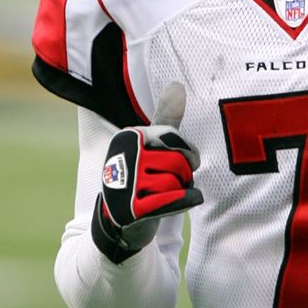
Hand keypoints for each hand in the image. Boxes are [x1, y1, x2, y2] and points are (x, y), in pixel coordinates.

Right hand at [93, 82, 201, 259]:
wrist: (121, 223)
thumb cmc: (142, 180)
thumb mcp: (150, 146)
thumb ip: (165, 119)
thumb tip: (177, 85)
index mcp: (128, 137)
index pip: (175, 137)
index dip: (186, 152)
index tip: (178, 161)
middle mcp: (124, 156)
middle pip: (180, 160)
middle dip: (184, 173)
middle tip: (169, 181)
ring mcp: (127, 183)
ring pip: (180, 181)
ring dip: (181, 190)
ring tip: (163, 194)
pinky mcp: (134, 209)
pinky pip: (179, 199)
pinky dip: (187, 202)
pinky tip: (182, 203)